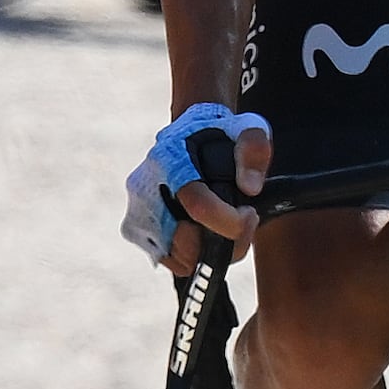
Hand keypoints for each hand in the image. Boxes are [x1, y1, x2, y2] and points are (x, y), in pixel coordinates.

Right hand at [127, 99, 268, 270]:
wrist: (188, 130)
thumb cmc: (221, 133)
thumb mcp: (248, 129)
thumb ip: (254, 152)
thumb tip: (250, 189)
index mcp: (170, 161)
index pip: (198, 206)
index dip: (231, 222)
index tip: (250, 213)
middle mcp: (145, 189)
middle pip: (187, 242)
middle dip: (225, 242)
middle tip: (242, 222)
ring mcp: (137, 212)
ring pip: (180, 258)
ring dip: (212, 249)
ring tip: (226, 226)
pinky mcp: (134, 230)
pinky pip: (170, 259)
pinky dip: (193, 254)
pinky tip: (206, 231)